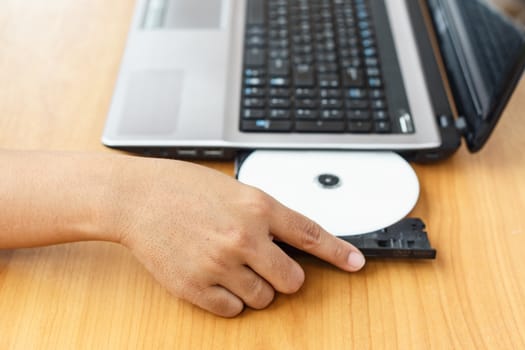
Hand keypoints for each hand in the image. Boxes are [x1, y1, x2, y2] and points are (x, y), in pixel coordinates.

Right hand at [114, 158, 365, 316]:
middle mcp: (244, 237)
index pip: (311, 234)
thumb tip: (292, 239)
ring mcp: (220, 265)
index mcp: (257, 207)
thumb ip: (266, 215)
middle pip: (292, 280)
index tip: (355, 263)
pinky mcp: (196, 287)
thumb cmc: (182, 189)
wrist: (138, 199)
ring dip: (255, 288)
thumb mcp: (234, 190)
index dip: (338, 252)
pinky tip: (215, 277)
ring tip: (232, 266)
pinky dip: (230, 298)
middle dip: (284, 277)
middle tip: (266, 265)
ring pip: (264, 299)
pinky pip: (233, 309)